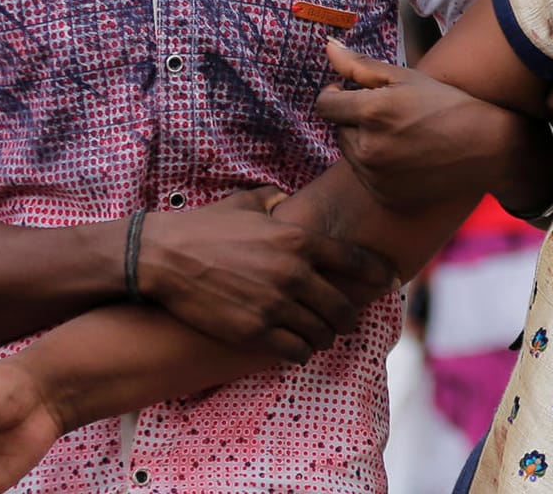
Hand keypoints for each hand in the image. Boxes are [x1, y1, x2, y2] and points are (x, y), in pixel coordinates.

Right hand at [141, 187, 394, 364]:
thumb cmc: (204, 226)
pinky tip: (297, 348)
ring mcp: (275, 304)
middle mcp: (294, 273)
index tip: (391, 281)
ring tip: (321, 336)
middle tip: (348, 320)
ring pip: (321, 332)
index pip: (357, 261)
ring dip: (325, 336)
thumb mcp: (247, 203)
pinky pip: (294, 350)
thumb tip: (287, 200)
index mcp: (299, 240)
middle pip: (343, 306)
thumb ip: (276, 201)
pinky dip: (300, 351)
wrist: (162, 257)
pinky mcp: (253, 330)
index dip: (380, 274)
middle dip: (349, 316)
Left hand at [318, 40, 531, 212]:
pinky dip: (378, 167)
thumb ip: (361, 65)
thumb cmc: (449, 105)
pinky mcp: (385, 196)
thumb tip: (327, 47)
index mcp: (372, 113)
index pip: (324, 104)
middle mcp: (368, 149)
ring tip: (402, 136)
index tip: (351, 92)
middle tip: (391, 115)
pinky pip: (366, 177)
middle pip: (338, 130)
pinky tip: (408, 157)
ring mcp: (376, 177)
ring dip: (365, 143)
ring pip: (350, 154)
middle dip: (355, 120)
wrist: (488, 149)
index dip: (335, 95)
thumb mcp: (407, 78)